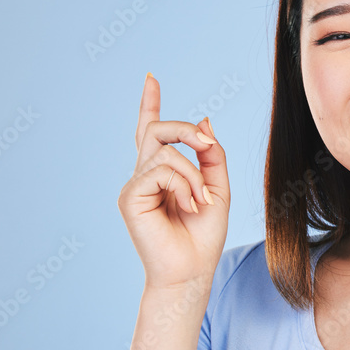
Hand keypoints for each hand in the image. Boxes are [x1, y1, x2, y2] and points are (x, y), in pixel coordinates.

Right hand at [117, 73, 229, 288]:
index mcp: (163, 173)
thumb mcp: (218, 188)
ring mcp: (135, 185)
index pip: (151, 132)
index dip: (150, 104)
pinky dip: (184, 184)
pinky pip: (162, 170)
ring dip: (194, 173)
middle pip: (157, 130)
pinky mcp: (131, 197)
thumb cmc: (203, 236)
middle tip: (208, 146)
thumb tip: (205, 121)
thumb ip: (211, 156)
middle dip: (186, 130)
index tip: (151, 78)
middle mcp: (145, 175)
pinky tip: (189, 206)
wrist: (192, 271)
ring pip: (166, 151)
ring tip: (200, 202)